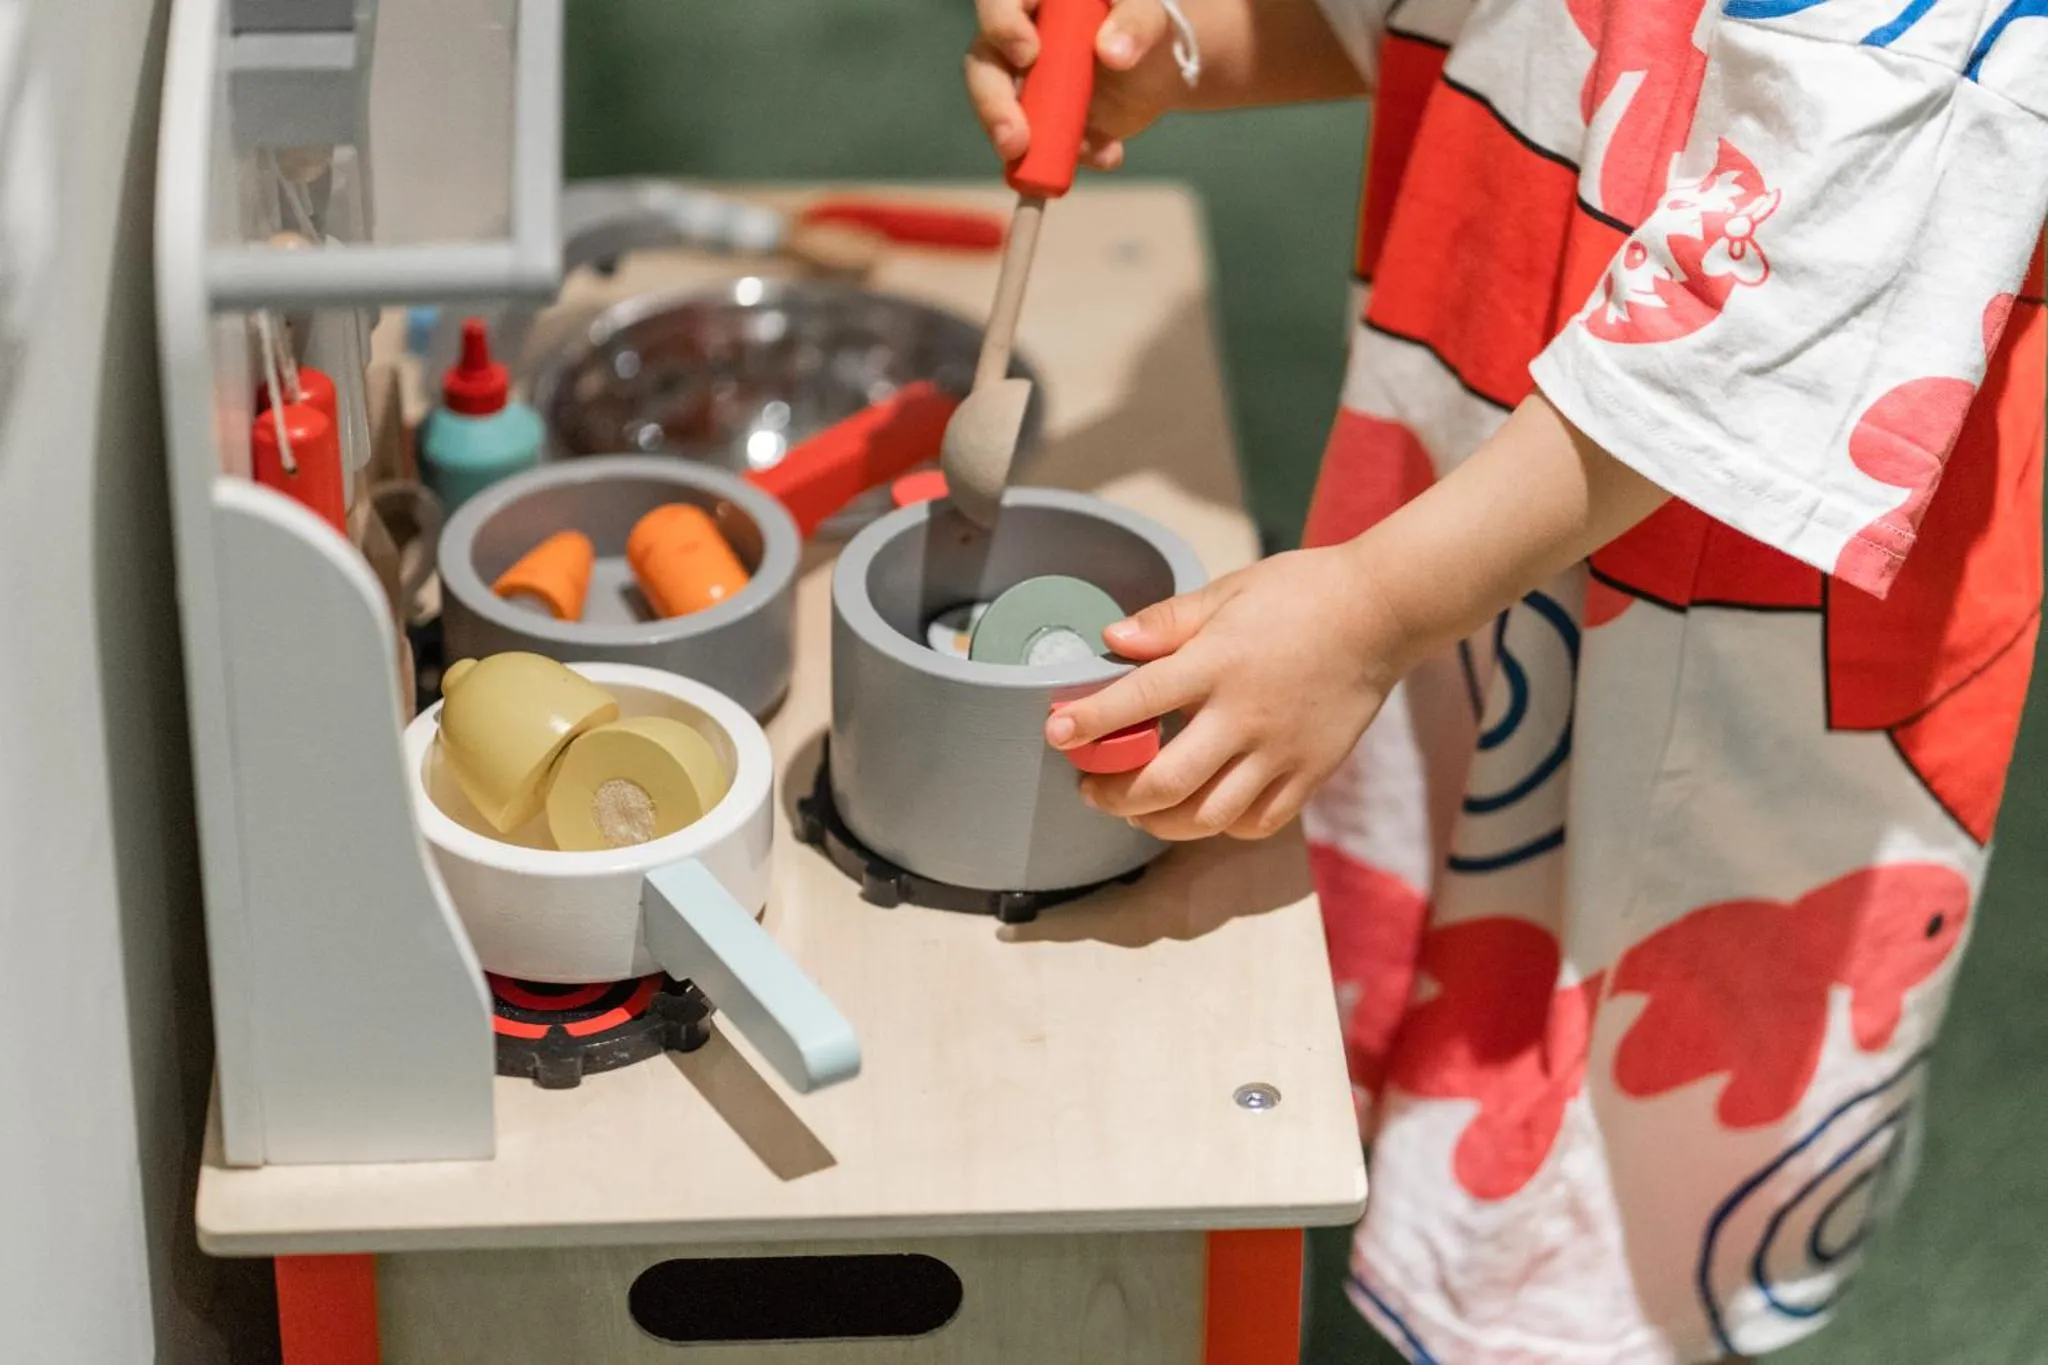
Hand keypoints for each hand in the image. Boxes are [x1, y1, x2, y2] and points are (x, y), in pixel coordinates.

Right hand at [966, 0, 1189, 171]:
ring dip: (1019, 144)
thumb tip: (1111, 52)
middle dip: (994, 104)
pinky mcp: (1041, 122)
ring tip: (1048, 172)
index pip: (999, 2)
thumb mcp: (1151, 12)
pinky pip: (1037, 146)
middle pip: (985, 65)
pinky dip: (1067, 159)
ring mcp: (1025, 84)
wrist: (1165, 66)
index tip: (1028, 55)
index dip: (1002, 26)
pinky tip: (1107, 155)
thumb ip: (1136, 22)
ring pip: (1001, 112)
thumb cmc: (1148, 23)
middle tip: (1014, 142)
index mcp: (1038, 0)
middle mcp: (1018, 38)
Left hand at [1048, 544, 1408, 840]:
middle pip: (1165, 781)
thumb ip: (1168, 620)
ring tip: (1135, 809)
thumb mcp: (1229, 591)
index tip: (1055, 733)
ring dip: (1157, 822)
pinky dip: (1218, 827)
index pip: (1138, 701)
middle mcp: (1246, 715)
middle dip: (1114, 794)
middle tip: (1089, 788)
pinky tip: (1198, 811)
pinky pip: (1255, 822)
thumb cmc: (1301, 593)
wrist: (1383, 612)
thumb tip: (1111, 638)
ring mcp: (1280, 752)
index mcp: (1219, 662)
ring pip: (1206, 816)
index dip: (1089, 722)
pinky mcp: (1309, 774)